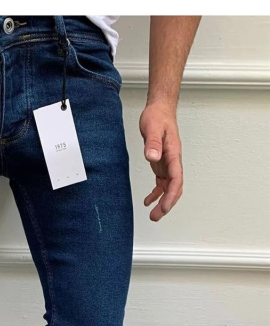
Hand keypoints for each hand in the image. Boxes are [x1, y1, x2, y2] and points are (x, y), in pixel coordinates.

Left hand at [139, 102, 182, 221]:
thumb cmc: (157, 117)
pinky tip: (148, 201)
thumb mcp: (152, 128)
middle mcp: (173, 162)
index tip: (165, 207)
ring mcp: (168, 164)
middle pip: (175, 188)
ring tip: (153, 215)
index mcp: (174, 154)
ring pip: (169, 188)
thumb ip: (153, 143)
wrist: (159, 109)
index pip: (176, 179)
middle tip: (156, 216)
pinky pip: (162, 183)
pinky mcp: (162, 164)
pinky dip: (156, 193)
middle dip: (167, 204)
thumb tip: (152, 157)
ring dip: (162, 202)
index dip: (171, 195)